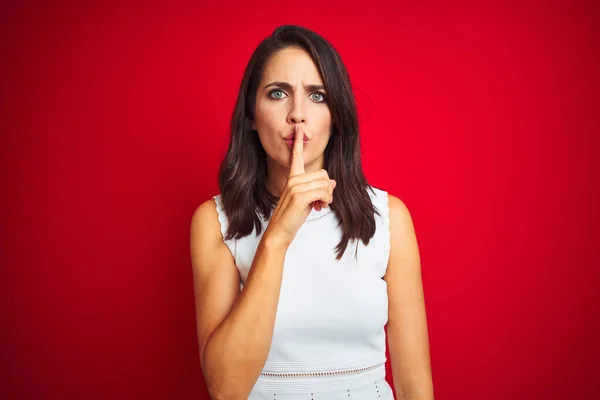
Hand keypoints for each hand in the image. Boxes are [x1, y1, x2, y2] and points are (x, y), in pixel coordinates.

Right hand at [264, 124, 335, 246]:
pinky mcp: (299, 196)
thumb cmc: (291, 217)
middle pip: (323, 174)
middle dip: (328, 188)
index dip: (298, 142)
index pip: (296, 156)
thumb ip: (318, 189)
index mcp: (292, 178)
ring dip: (328, 196)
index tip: (298, 128)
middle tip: (323, 201)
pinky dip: (326, 200)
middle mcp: (293, 180)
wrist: (280, 232)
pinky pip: (323, 192)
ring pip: (325, 183)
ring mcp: (295, 187)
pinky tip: (320, 207)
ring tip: (320, 205)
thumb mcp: (307, 201)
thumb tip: (333, 183)